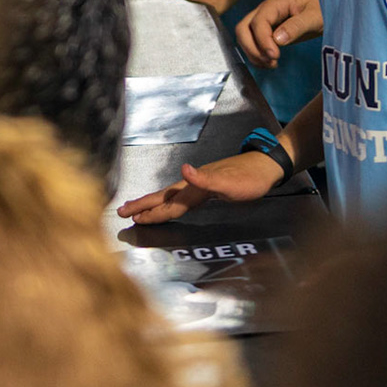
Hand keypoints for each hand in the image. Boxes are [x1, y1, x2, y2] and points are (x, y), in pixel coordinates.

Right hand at [116, 152, 285, 224]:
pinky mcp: (206, 186)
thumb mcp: (230, 183)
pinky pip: (180, 196)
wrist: (265, 166)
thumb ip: (205, 179)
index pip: (169, 204)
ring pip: (169, 196)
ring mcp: (199, 184)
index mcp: (196, 188)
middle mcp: (193, 185)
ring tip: (136, 208)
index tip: (134, 220)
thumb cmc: (249, 178)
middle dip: (142, 206)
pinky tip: (167, 203)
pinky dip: (168, 201)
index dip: (152, 213)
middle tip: (122, 211)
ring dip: (151, 203)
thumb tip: (183, 170)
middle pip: (162, 197)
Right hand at [236, 0, 322, 69]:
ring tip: (271, 64)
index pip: (258, 22)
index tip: (275, 56)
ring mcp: (264, 19)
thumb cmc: (321, 6)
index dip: (263, 41)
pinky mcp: (266, 30)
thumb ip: (296, 26)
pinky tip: (270, 62)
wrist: (324, 2)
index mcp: (275, 3)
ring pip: (245, 37)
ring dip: (253, 53)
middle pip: (243, 29)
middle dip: (252, 48)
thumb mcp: (314, 16)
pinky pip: (252, 42)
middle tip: (270, 62)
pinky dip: (257, 55)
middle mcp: (265, 10)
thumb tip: (277, 40)